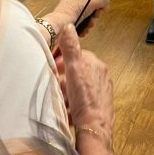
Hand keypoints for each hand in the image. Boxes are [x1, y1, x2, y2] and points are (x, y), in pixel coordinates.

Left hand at [44, 0, 108, 40]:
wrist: (61, 24)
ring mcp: (70, 10)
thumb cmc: (73, 9)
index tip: (100, 9)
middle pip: (90, 7)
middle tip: (93, 18)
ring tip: (88, 25)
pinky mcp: (68, 20)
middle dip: (94, 15)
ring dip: (90, 22)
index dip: (97, 3)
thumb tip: (106, 2)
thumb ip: (103, 0)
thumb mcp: (93, 1)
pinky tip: (84, 29)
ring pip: (86, 16)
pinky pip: (81, 23)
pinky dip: (84, 27)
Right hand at [57, 24, 113, 154]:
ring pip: (78, 86)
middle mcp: (101, 74)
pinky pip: (83, 99)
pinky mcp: (100, 103)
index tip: (51, 70)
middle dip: (63, 79)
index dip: (60, 63)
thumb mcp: (73, 70)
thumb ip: (71, 48)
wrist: (94, 128)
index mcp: (95, 63)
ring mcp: (102, 89)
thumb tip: (68, 26)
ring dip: (68, 92)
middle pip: (75, 71)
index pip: (74, 56)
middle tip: (54, 88)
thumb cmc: (83, 99)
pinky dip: (75, 103)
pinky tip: (69, 110)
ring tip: (61, 101)